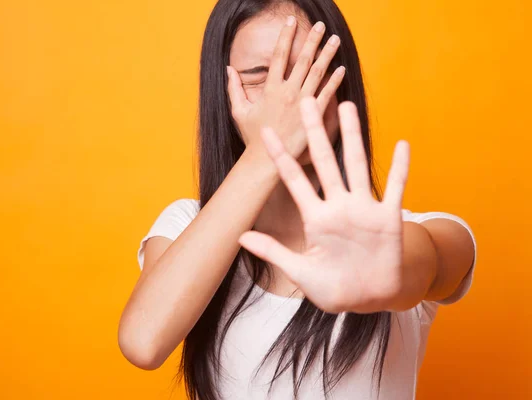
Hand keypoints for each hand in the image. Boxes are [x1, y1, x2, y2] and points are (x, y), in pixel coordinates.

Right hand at [227, 17, 345, 159]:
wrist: (265, 160)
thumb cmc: (252, 137)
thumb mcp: (239, 111)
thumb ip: (234, 88)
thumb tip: (228, 69)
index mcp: (270, 89)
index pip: (279, 56)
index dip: (286, 36)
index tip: (291, 21)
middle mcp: (287, 92)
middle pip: (302, 60)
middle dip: (311, 40)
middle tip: (319, 25)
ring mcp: (302, 103)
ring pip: (317, 73)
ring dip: (327, 54)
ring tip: (334, 39)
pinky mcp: (312, 116)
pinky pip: (326, 94)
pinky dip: (334, 81)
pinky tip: (341, 69)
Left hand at [238, 97, 410, 313]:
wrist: (369, 300)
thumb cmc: (334, 288)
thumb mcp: (300, 272)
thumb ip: (273, 251)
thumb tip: (240, 238)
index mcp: (315, 218)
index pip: (294, 180)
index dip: (281, 157)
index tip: (266, 132)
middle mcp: (338, 206)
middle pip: (325, 161)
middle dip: (315, 132)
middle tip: (306, 102)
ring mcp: (363, 210)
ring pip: (356, 165)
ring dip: (352, 136)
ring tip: (345, 106)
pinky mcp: (388, 219)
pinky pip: (396, 189)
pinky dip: (400, 169)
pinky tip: (402, 145)